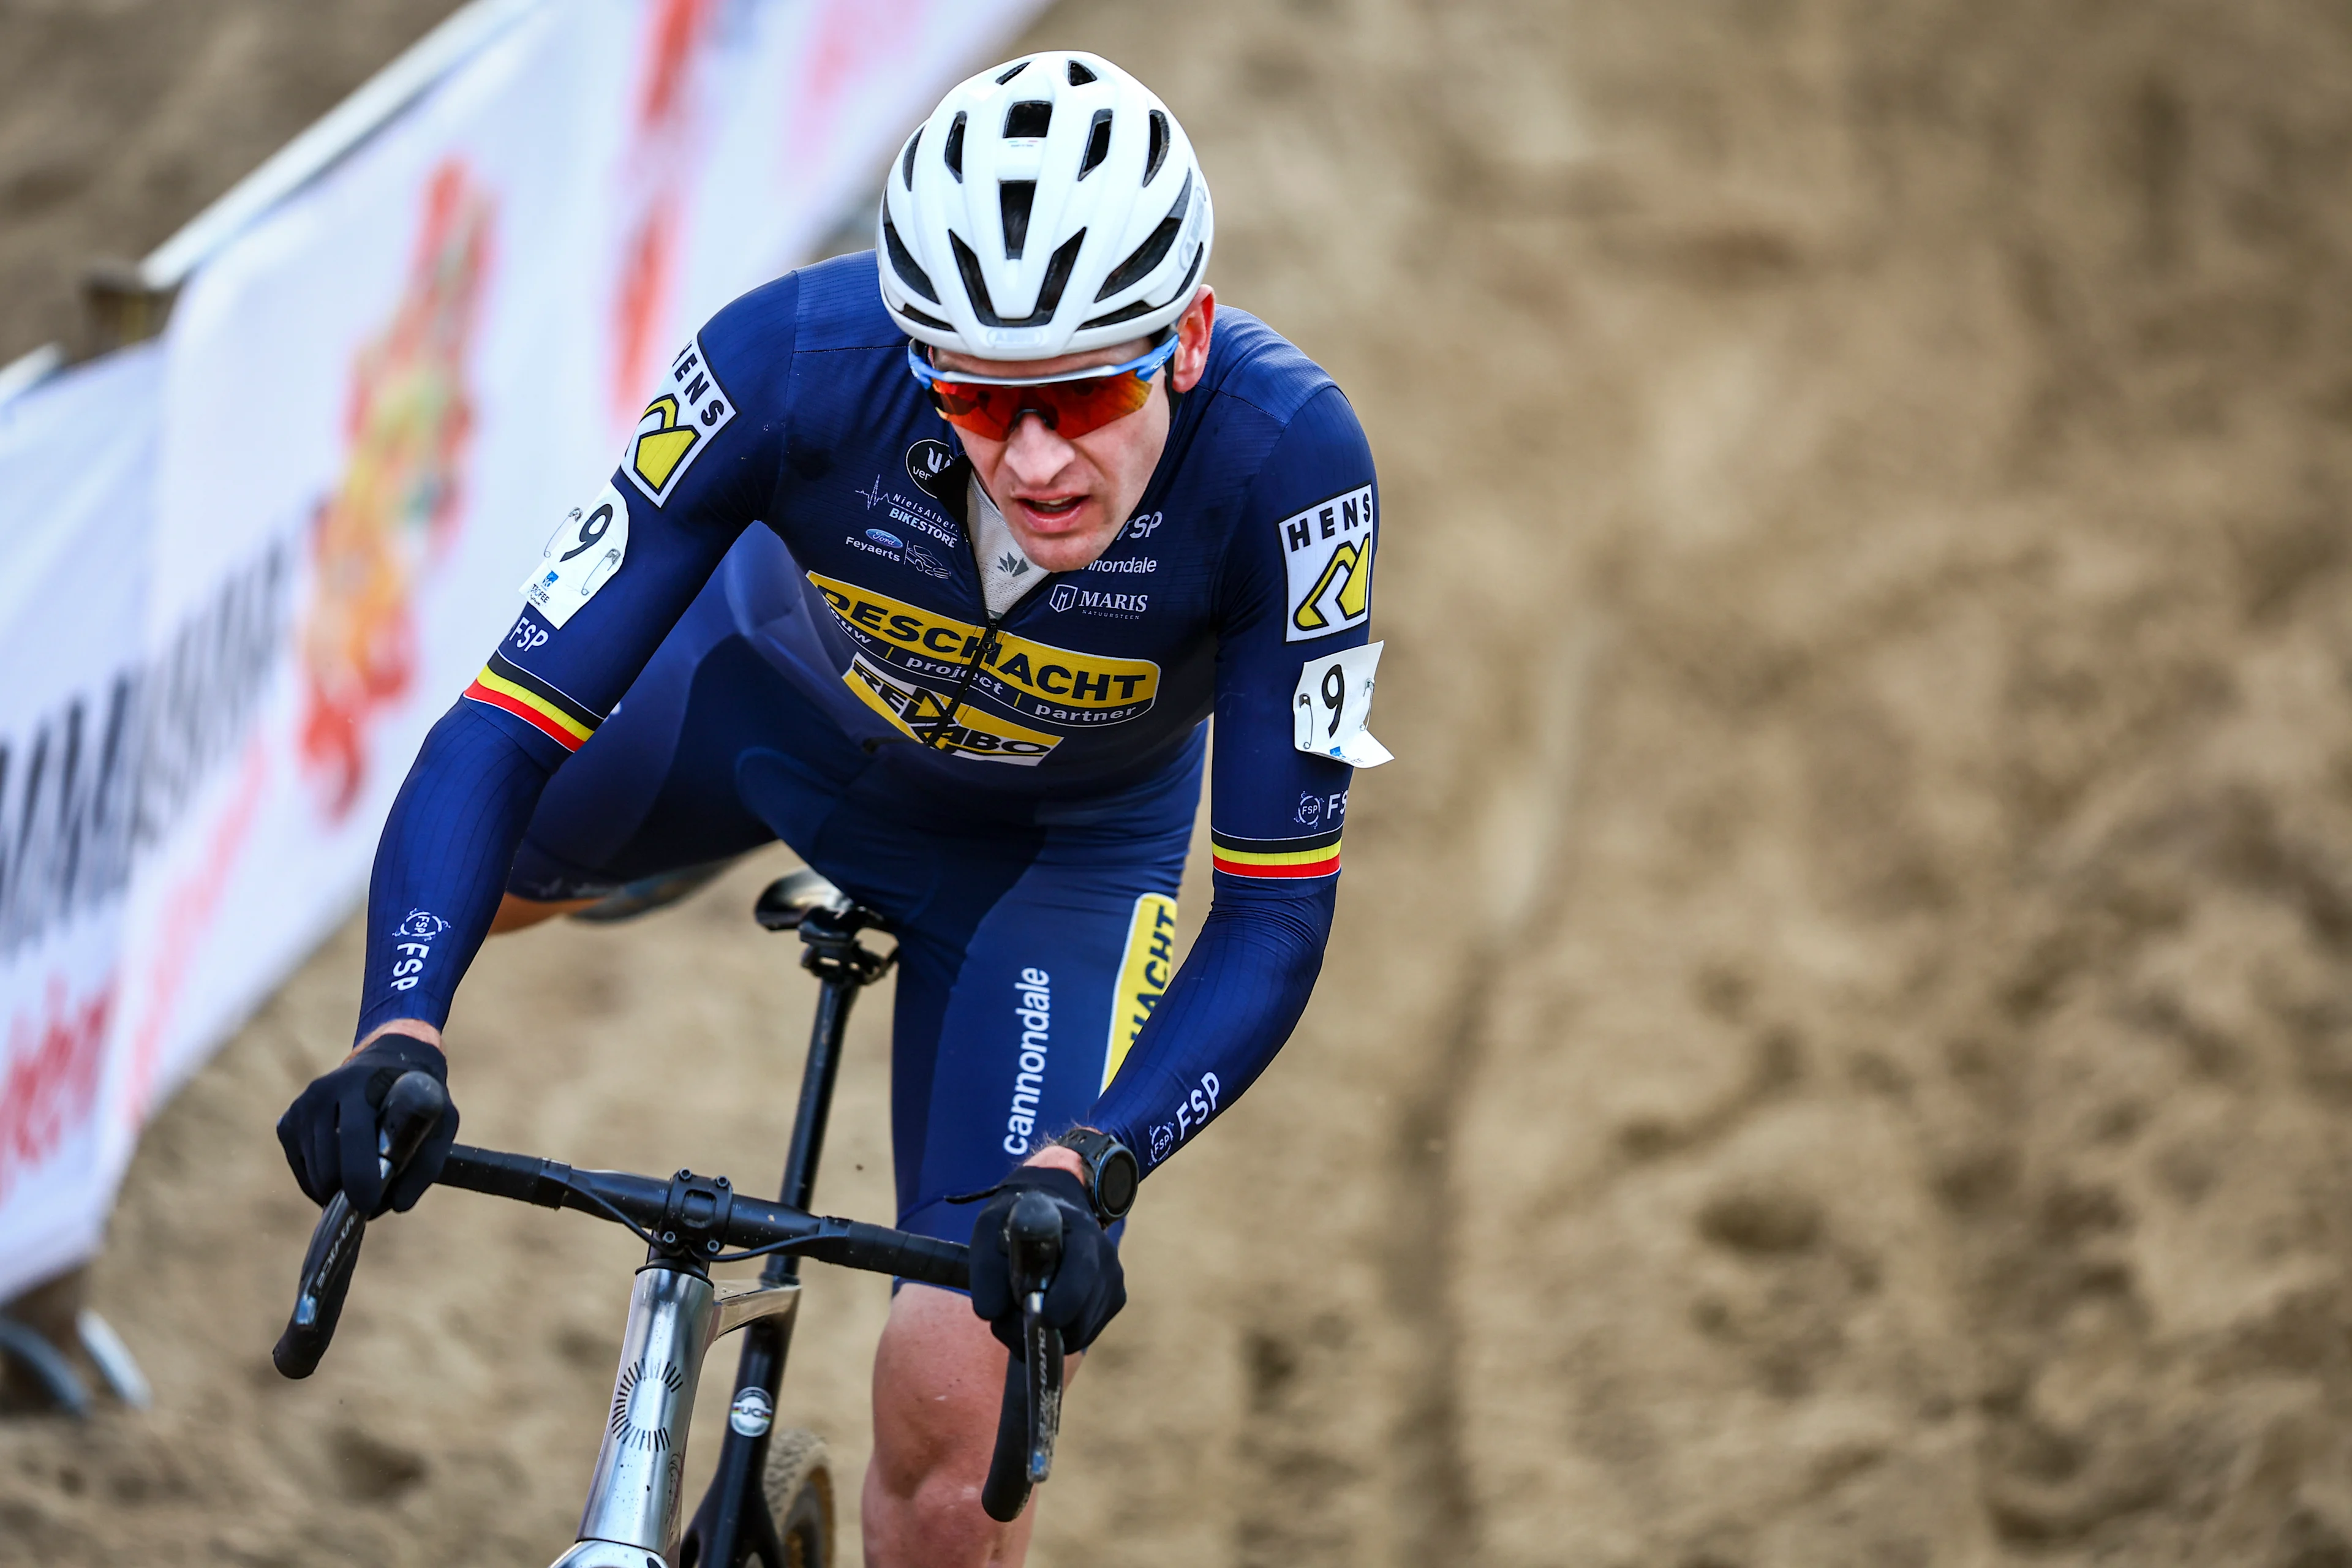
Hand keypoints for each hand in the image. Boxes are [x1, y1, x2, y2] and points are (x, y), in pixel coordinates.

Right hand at [275, 1032, 456, 1216]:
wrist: (388, 1059)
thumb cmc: (418, 1095)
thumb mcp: (442, 1119)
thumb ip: (426, 1163)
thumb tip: (398, 1205)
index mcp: (361, 1085)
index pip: (352, 1138)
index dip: (359, 1177)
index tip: (370, 1205)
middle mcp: (323, 1093)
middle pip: (328, 1165)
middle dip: (350, 1193)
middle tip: (376, 1197)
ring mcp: (301, 1108)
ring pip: (313, 1175)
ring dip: (338, 1191)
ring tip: (366, 1179)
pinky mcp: (287, 1123)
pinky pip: (302, 1171)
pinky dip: (321, 1183)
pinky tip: (345, 1168)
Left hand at [966, 1165, 1124, 1354]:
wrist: (1050, 1213)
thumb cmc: (1018, 1221)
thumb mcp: (991, 1230)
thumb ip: (987, 1268)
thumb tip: (991, 1313)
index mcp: (1081, 1231)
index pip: (1084, 1270)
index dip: (1066, 1299)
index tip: (1043, 1318)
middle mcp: (1106, 1259)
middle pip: (1080, 1315)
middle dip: (1040, 1328)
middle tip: (1006, 1318)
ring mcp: (1113, 1284)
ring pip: (1079, 1333)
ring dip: (1044, 1336)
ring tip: (1020, 1311)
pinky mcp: (1113, 1303)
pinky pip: (1082, 1336)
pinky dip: (1057, 1337)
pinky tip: (1041, 1312)